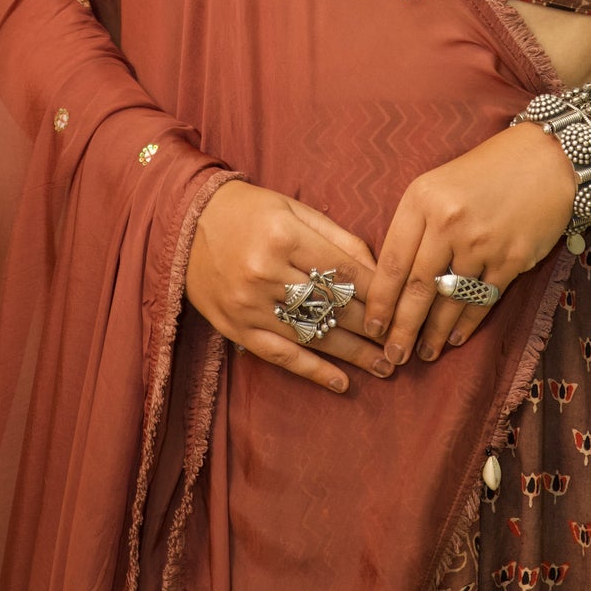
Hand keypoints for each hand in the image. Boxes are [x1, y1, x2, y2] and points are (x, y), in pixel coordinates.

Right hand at [185, 179, 391, 394]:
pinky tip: (342, 383)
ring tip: (386, 367)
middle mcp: (265, 272)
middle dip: (373, 325)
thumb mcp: (294, 208)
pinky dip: (313, 372)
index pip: (342, 269)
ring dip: (353, 354)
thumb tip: (377, 268)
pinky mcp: (236, 328)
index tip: (405, 304)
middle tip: (403, 341)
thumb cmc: (249, 210)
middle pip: (331, 305)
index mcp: (283, 236)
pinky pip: (281, 356)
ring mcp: (249, 305)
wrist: (186, 223)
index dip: (378, 290)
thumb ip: (336, 236)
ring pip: (312, 335)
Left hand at [364, 123, 576, 365]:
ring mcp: (482, 242)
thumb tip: (394, 281)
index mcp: (423, 199)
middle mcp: (449, 221)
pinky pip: (482, 300)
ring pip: (450, 300)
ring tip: (423, 354)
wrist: (545, 159)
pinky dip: (467, 324)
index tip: (371, 328)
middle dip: (402, 329)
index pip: (393, 262)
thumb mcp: (438, 185)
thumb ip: (416, 226)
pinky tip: (455, 339)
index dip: (380, 302)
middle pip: (418, 289)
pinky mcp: (512, 258)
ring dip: (434, 334)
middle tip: (392, 356)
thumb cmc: (485, 172)